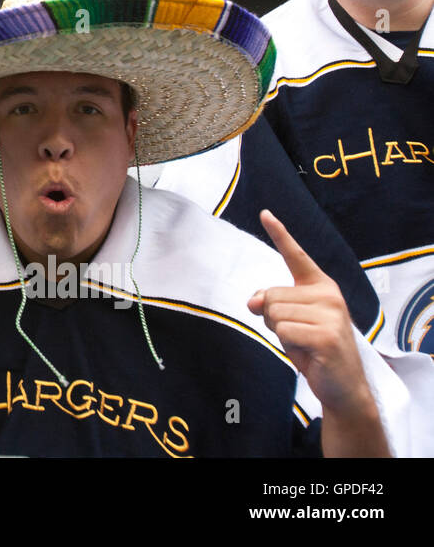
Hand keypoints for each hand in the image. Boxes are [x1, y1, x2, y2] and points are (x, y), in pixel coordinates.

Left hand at [248, 210, 371, 414]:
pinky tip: (310, 353)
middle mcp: (329, 294)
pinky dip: (288, 344)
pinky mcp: (328, 335)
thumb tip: (254, 300)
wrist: (342, 385)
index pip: (296, 255)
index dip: (279, 233)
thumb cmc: (312, 348)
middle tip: (298, 334)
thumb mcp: (288, 321)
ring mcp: (331, 313)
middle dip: (274, 319)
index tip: (265, 212)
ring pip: (274, 313)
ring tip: (304, 343)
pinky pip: (283, 331)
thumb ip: (271, 302)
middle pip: (270, 295)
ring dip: (281, 332)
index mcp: (320, 286)